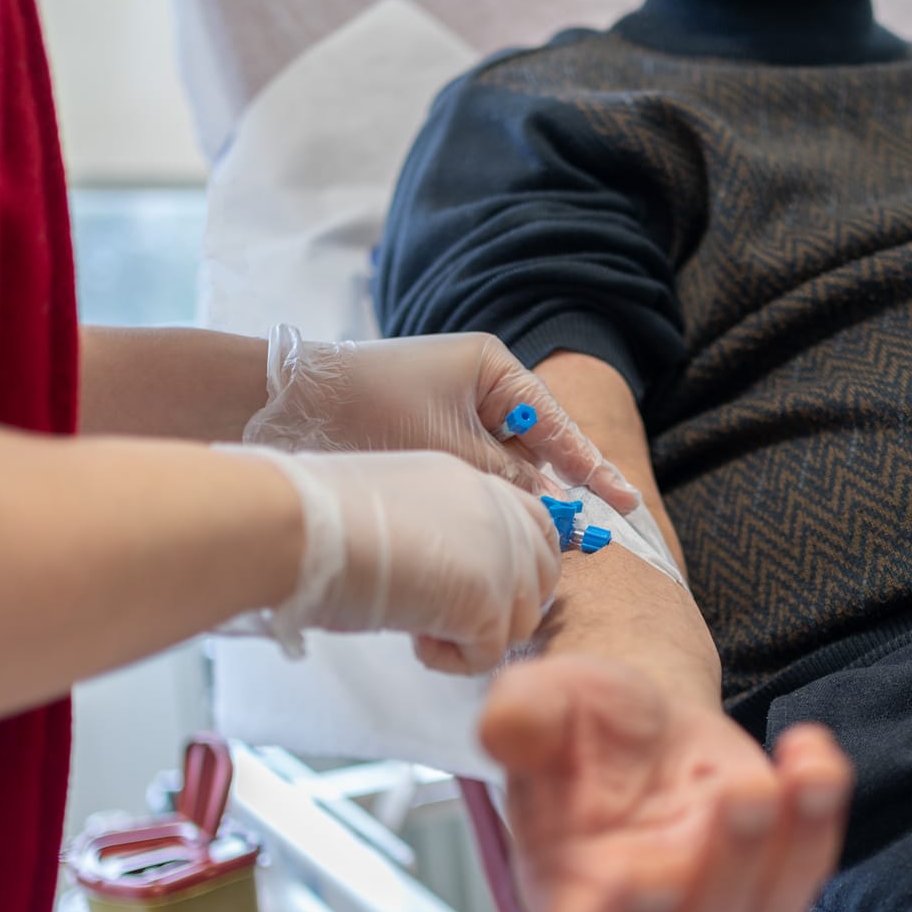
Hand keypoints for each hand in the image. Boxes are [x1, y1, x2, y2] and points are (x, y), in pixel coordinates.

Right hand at [234, 448, 560, 672]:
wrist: (301, 526)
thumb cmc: (318, 517)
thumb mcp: (393, 506)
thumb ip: (436, 529)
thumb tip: (441, 571)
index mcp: (472, 482)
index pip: (533, 524)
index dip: (515, 564)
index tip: (475, 587)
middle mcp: (499, 512)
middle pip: (542, 576)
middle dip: (502, 605)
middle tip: (443, 612)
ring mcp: (502, 556)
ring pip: (522, 620)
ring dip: (473, 634)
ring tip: (417, 622)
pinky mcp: (489, 602)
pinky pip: (490, 654)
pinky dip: (452, 659)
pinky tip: (413, 638)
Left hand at [243, 328, 640, 512]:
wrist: (287, 404)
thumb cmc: (371, 410)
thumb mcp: (451, 448)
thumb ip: (507, 478)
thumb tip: (548, 512)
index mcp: (493, 369)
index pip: (558, 426)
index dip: (592, 469)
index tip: (625, 503)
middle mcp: (478, 386)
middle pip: (533, 450)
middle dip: (549, 494)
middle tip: (576, 540)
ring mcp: (451, 411)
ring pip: (501, 467)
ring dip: (509, 501)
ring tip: (525, 541)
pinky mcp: (425, 436)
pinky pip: (470, 472)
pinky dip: (478, 498)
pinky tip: (481, 529)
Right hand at [479, 656, 852, 911]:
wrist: (633, 723)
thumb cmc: (575, 732)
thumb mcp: (538, 706)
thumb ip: (519, 719)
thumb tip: (505, 727)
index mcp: (568, 902)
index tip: (642, 874)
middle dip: (725, 862)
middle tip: (739, 791)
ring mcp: (716, 908)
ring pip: (763, 907)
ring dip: (791, 842)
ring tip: (796, 772)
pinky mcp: (770, 878)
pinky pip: (807, 864)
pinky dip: (821, 813)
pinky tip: (809, 751)